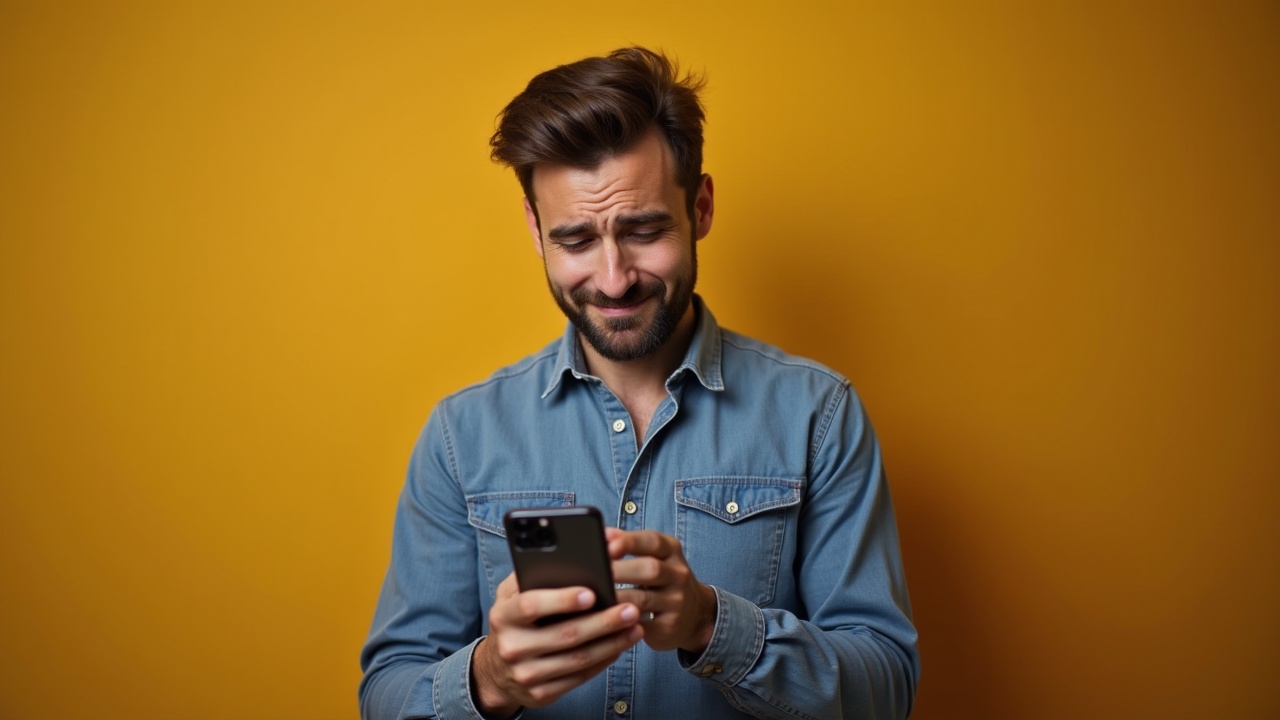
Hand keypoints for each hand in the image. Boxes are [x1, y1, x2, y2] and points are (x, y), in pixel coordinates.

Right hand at [472, 573, 644, 718]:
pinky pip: (580, 677)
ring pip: (578, 659)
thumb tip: (570, 555)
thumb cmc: (515, 621)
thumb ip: (533, 575)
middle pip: (565, 635)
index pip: (531, 605)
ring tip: (634, 626)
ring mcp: (526, 674)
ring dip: (611, 643)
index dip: (562, 599)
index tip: (592, 593)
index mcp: (503, 616)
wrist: (496, 671)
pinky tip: (619, 645)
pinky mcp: (541, 694)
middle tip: (630, 609)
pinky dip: (604, 660)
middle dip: (603, 622)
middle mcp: (511, 647)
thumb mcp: (512, 595)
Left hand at [606, 527, 717, 653]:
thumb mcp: (656, 556)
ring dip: (616, 597)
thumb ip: (630, 544)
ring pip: (643, 599)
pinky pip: (642, 624)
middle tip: (594, 573)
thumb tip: (600, 535)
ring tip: (593, 597)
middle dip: (620, 570)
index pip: (652, 541)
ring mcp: (676, 602)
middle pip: (650, 569)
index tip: (608, 545)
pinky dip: (622, 621)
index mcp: (672, 551)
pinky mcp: (669, 626)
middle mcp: (678, 574)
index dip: (629, 541)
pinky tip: (605, 618)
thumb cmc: (664, 579)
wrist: (696, 614)